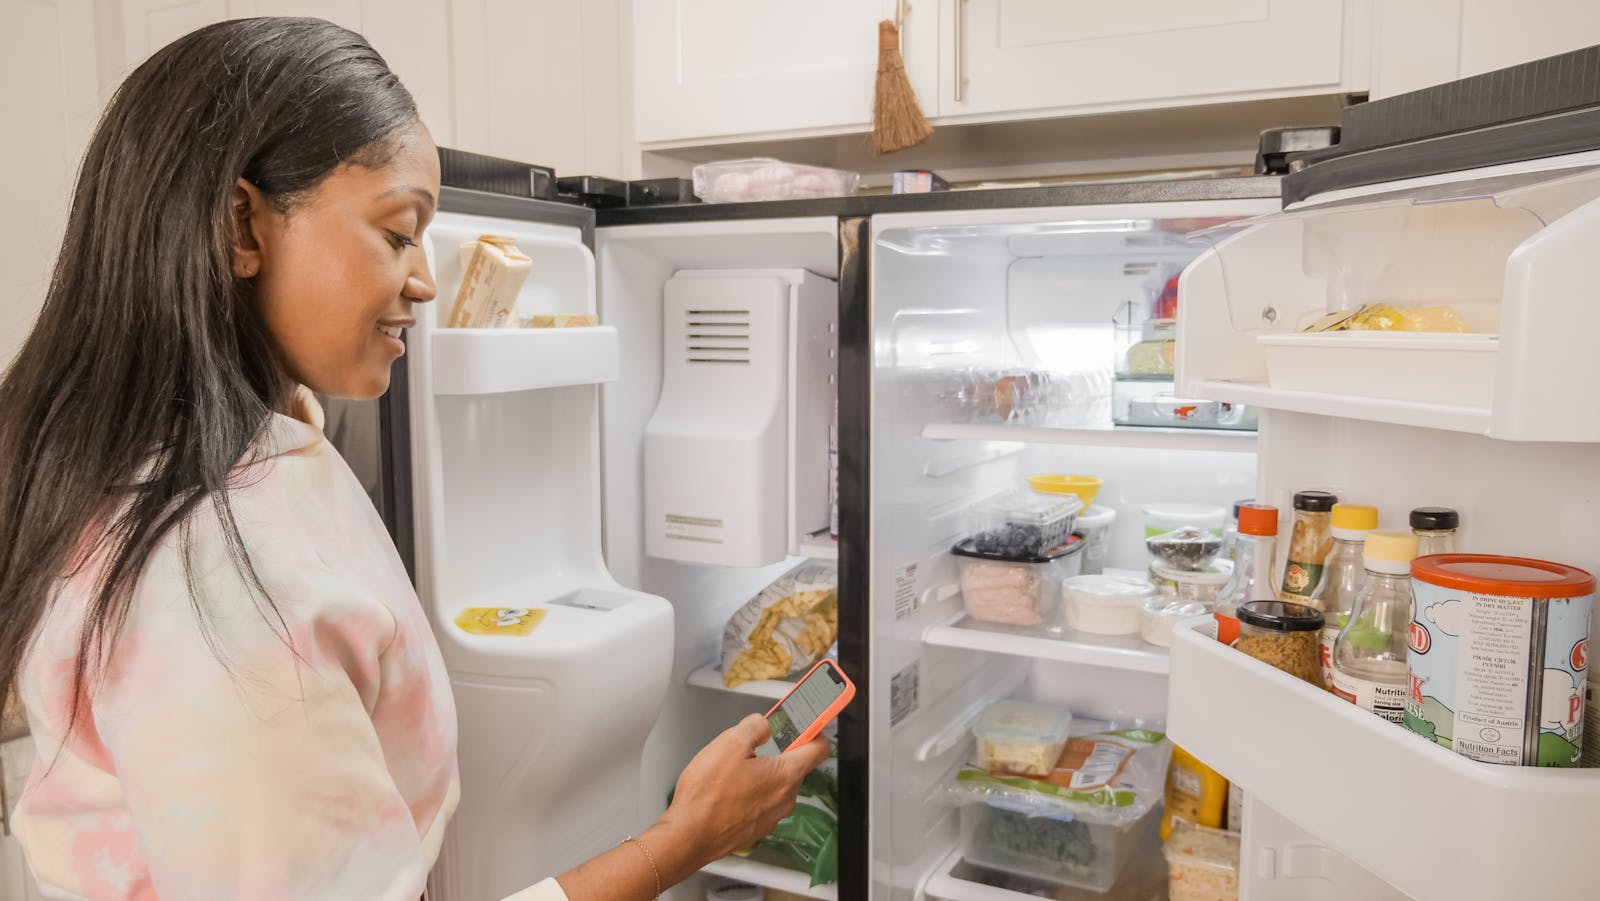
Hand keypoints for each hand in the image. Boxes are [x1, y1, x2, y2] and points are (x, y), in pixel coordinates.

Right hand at [655, 714, 832, 866]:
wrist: (689, 836)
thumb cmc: (707, 797)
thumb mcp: (730, 743)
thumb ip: (755, 726)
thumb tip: (763, 724)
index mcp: (785, 775)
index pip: (819, 748)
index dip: (814, 731)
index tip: (807, 724)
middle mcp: (784, 799)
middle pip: (795, 767)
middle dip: (778, 752)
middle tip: (755, 745)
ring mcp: (771, 817)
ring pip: (776, 786)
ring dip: (761, 774)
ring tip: (734, 770)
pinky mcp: (756, 828)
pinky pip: (761, 803)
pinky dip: (751, 793)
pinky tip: (729, 790)